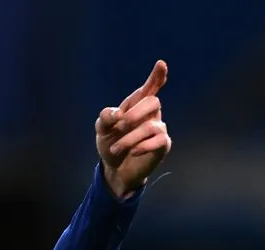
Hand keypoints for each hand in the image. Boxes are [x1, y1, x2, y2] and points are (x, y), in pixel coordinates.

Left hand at [95, 60, 171, 197]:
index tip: (161, 64)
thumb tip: (118, 113)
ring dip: (130, 138)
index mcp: (136, 105)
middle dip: (134, 114)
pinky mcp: (162, 145)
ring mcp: (158, 129)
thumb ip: (105, 117)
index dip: (156, 77)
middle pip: (153, 102)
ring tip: (115, 149)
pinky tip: (133, 152)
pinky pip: (159, 140)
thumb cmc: (110, 144)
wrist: (114, 169)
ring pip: (151, 126)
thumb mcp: (101, 129)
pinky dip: (143, 145)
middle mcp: (150, 114)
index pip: (149, 88)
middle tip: (118, 127)